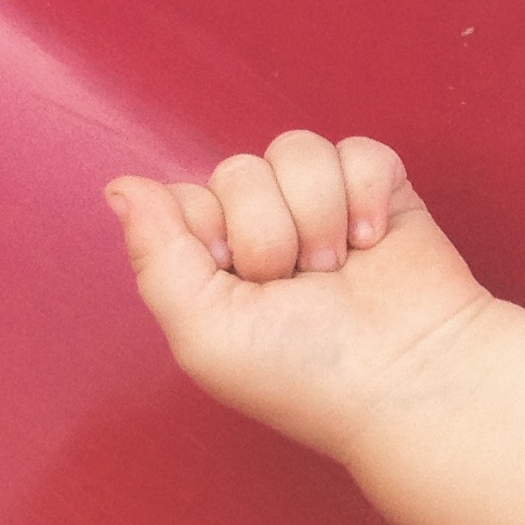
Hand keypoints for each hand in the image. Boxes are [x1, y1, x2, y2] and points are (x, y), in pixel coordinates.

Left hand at [106, 131, 494, 465]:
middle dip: (264, 233)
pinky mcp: (378, 191)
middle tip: (294, 287)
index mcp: (209, 263)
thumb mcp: (203, 330)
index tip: (233, 279)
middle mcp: (260, 229)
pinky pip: (356, 148)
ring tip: (335, 271)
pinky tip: (373, 243)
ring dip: (315, 214)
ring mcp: (320, 207)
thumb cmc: (299, 373)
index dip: (207, 233)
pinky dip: (365, 194)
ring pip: (294, 150)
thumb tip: (119, 185)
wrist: (405, 376)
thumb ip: (156, 255)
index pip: (182, 198)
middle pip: (236, 171)